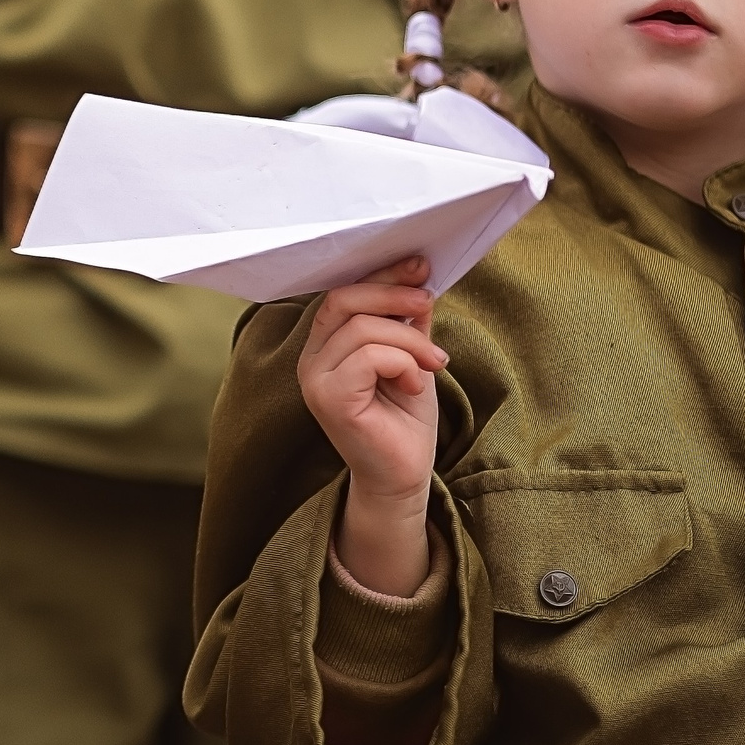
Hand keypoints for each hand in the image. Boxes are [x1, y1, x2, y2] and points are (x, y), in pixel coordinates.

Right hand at [300, 255, 447, 597]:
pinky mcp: (328, 399)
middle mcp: (310, 359)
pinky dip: (403, 364)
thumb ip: (406, 320)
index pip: (342, 293)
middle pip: (344, 300)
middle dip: (393, 296)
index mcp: (323, 345)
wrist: (403, 478)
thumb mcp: (411, 358)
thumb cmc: (404, 421)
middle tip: (428, 303)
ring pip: (363, 329)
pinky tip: (414, 385)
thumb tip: (417, 277)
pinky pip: (369, 357)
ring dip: (411, 341)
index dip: (382, 276)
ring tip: (434, 363)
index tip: (421, 266)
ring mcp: (314, 379)